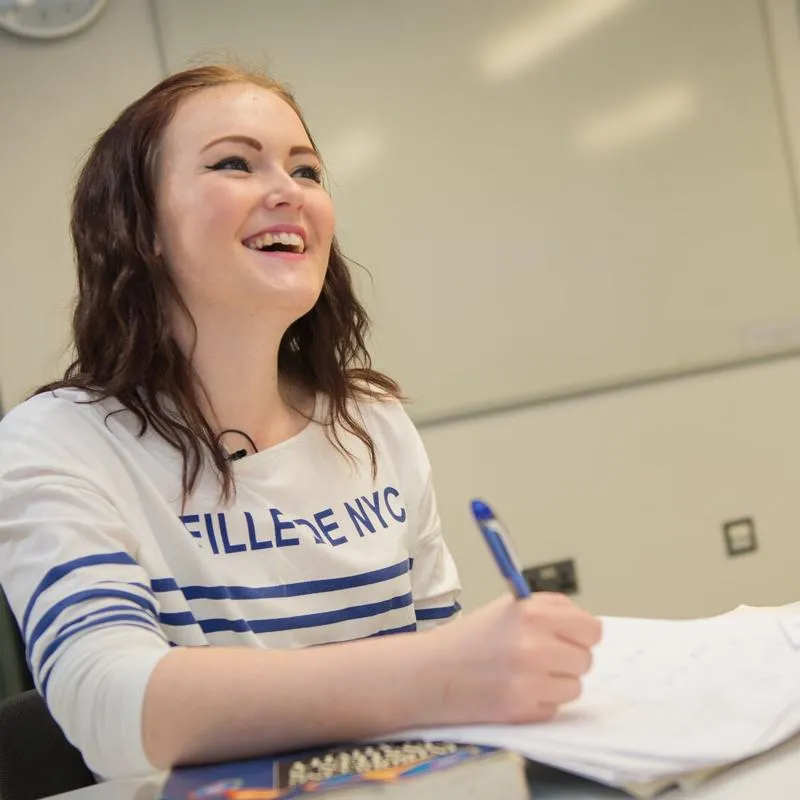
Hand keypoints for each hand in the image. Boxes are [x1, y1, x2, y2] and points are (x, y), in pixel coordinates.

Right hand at [429, 592, 601, 724]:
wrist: (431, 672)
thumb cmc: (471, 638)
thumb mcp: (509, 608)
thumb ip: (550, 610)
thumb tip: (589, 627)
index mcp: (533, 613)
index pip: (592, 630)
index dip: (581, 635)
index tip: (568, 638)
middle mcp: (535, 645)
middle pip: (585, 660)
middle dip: (566, 660)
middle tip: (538, 658)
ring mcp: (530, 680)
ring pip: (574, 687)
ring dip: (555, 684)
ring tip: (524, 675)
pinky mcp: (523, 710)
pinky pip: (555, 709)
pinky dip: (539, 704)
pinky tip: (514, 691)